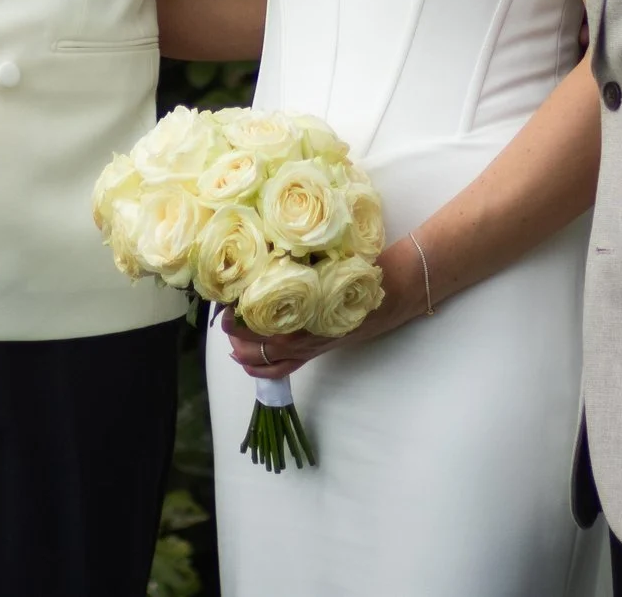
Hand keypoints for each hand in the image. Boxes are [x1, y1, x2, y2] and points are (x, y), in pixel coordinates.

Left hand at [219, 241, 431, 379]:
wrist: (399, 288)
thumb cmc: (365, 269)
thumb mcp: (330, 260)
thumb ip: (299, 263)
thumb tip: (265, 253)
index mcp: (305, 312)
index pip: (258, 320)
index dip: (235, 313)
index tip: (223, 300)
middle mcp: (307, 335)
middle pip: (257, 344)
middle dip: (235, 334)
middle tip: (223, 317)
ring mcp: (313, 346)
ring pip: (269, 361)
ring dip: (246, 353)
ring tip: (232, 342)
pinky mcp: (320, 350)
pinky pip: (286, 368)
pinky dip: (264, 369)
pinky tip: (249, 363)